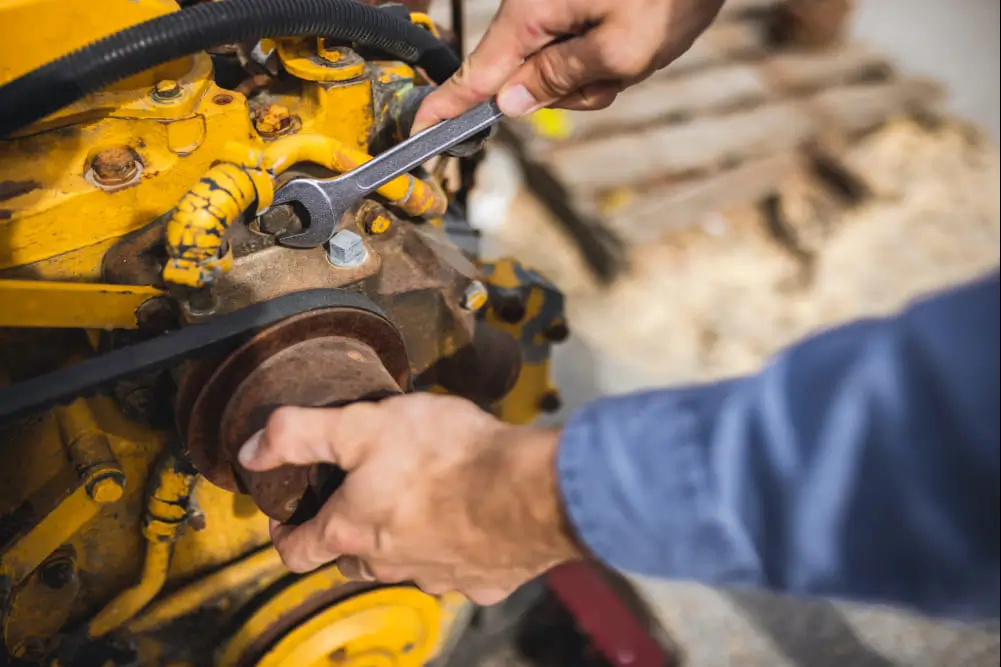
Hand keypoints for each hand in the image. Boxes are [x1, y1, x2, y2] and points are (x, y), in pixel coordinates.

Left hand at [238, 393, 583, 604]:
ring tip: (418, 503)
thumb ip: (301, 433)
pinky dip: (456, 552)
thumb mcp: (362, 424)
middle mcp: (388, 564)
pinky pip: (459, 571)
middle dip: (346, 534)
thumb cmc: (445, 456)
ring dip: (402, 542)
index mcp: (352, 530)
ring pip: (404, 565)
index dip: (285, 535)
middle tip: (357, 500)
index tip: (287, 520)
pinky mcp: (483, 581)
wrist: (529, 490)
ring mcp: (437, 578)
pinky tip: (470, 524)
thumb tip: (251, 447)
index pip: (296, 551)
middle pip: (351, 559)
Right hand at [413, 0, 724, 128]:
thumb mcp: (622, 50)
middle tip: (616, 75)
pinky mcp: (575, 8)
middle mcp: (535, 9)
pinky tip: (632, 40)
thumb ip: (560, 80)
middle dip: (567, 91)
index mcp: (534, 14)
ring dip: (593, 77)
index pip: (477, 73)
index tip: (419, 129)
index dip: (448, 106)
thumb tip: (510, 102)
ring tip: (632, 52)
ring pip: (555, 72)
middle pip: (524, 80)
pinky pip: (576, 54)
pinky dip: (604, 60)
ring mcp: (556, 8)